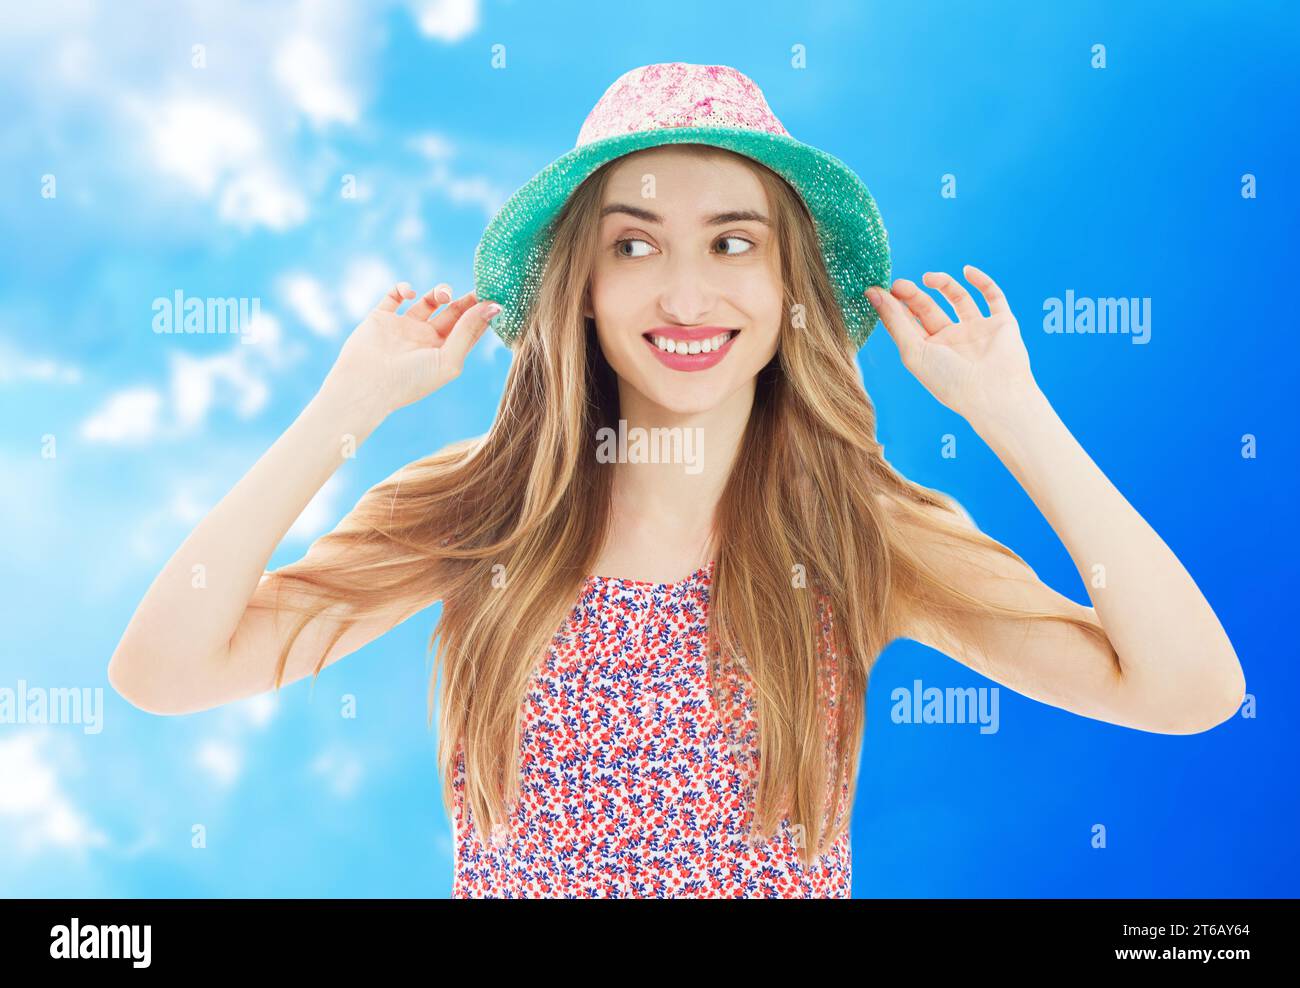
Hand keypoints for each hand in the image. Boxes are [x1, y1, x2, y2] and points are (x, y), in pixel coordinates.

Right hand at [319, 280, 498, 422]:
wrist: (366, 386)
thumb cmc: (411, 380)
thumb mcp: (448, 359)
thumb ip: (469, 331)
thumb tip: (494, 306)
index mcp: (444, 353)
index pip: (469, 329)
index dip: (482, 312)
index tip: (496, 295)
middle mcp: (426, 339)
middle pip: (453, 312)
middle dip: (465, 299)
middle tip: (478, 286)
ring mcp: (404, 327)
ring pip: (427, 300)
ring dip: (439, 291)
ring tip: (443, 295)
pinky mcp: (382, 317)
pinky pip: (395, 294)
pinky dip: (404, 288)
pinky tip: (410, 294)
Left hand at [866, 264, 1038, 421]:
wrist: (993, 394)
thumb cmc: (948, 380)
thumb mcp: (913, 351)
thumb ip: (894, 321)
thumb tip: (871, 293)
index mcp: (929, 351)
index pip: (908, 323)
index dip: (895, 305)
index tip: (880, 289)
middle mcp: (952, 340)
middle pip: (929, 309)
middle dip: (913, 295)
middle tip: (900, 284)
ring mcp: (976, 331)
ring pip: (959, 299)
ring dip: (944, 284)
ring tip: (928, 277)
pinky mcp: (1001, 323)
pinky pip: (993, 297)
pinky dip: (982, 281)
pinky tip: (966, 270)